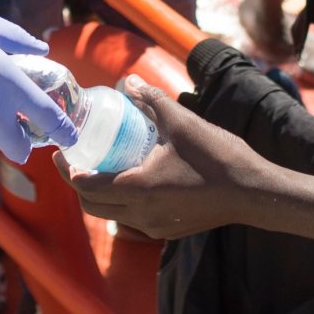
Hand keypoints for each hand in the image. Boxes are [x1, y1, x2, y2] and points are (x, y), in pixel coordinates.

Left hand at [67, 77, 267, 238]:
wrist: (252, 191)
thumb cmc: (216, 156)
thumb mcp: (181, 122)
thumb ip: (151, 100)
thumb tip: (127, 82)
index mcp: (137, 189)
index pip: (85, 186)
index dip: (67, 169)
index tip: (61, 152)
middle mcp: (140, 215)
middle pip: (93, 206)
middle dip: (78, 184)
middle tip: (75, 160)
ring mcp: (154, 227)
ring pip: (113, 215)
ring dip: (100, 195)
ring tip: (102, 167)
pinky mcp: (169, 231)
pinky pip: (133, 219)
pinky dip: (122, 203)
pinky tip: (132, 181)